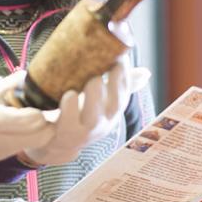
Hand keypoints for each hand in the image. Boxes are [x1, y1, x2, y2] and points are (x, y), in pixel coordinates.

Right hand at [0, 73, 54, 165]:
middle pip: (25, 140)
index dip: (33, 117)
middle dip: (42, 127)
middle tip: (52, 110)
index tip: (46, 108)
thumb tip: (28, 82)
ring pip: (20, 147)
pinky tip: (22, 127)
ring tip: (39, 116)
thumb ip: (2, 89)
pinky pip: (9, 150)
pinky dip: (19, 139)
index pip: (14, 122)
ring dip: (33, 134)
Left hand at [22, 58, 150, 165]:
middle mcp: (99, 125)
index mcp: (109, 114)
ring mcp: (80, 132)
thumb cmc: (79, 116)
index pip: (123, 95)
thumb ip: (118, 86)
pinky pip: (66, 125)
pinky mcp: (61, 135)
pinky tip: (69, 95)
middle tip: (112, 65)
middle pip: (113, 108)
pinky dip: (68, 110)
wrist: (55, 145)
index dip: (124, 77)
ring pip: (92, 120)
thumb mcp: (99, 102)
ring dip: (94, 99)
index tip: (122, 57)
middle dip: (115, 87)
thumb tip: (146, 73)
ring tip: (94, 80)